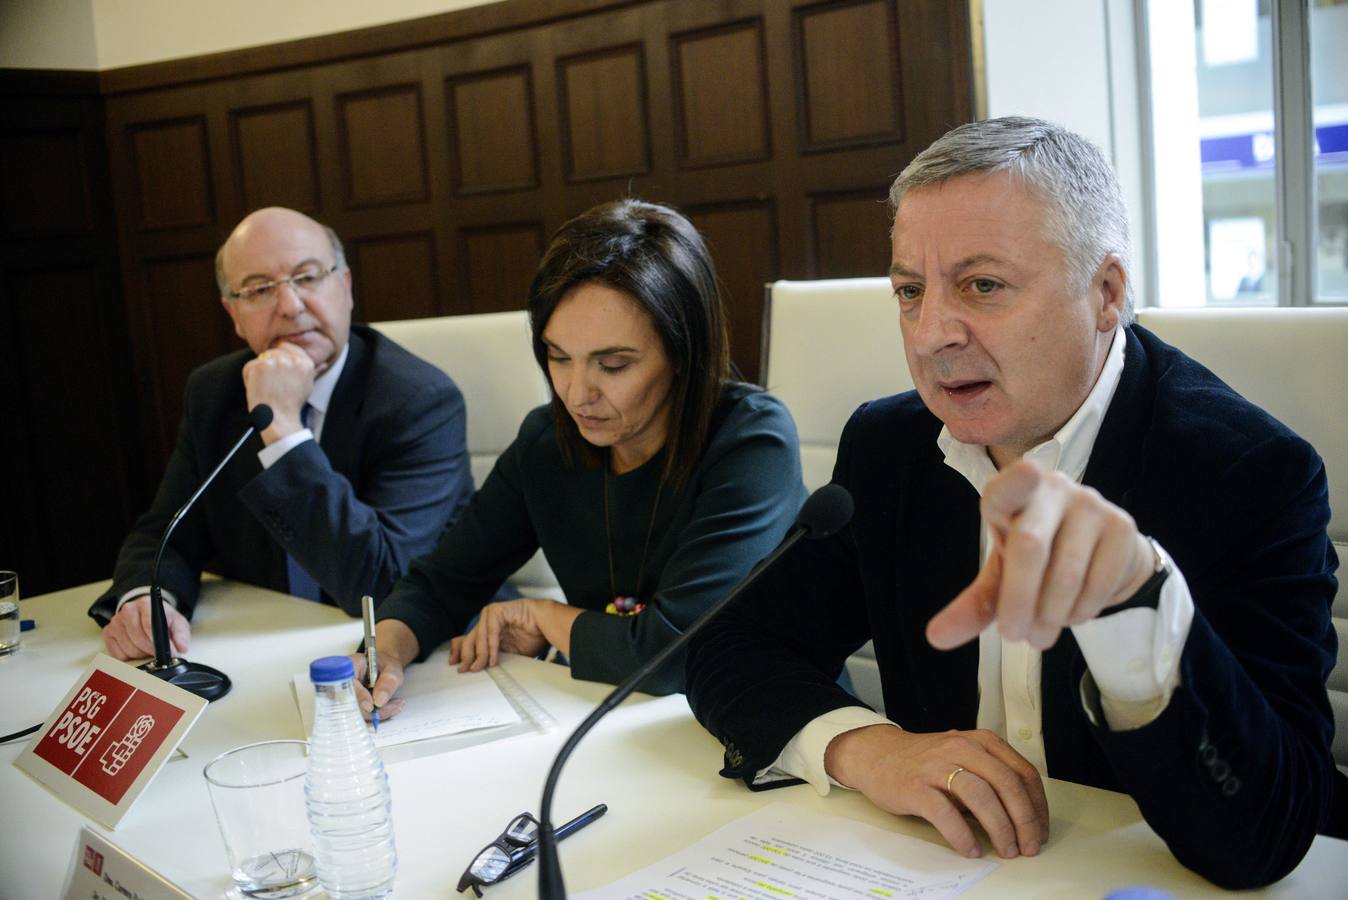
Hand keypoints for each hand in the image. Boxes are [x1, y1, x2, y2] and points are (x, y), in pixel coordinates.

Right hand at [101, 594, 189, 660]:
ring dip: (141, 654)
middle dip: (151, 649)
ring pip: (129, 649)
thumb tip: (181, 647)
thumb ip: (181, 635)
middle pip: (138, 639)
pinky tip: (135, 647)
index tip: (168, 652)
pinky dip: (129, 656)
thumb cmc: (162, 619)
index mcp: (146, 604)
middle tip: (158, 651)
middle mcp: (128, 610)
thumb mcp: (177, 623)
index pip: (150, 626)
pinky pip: (118, 654)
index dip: (159, 643)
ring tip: (148, 647)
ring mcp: (116, 621)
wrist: (148, 613)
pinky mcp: (108, 633)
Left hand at [241, 342, 314, 443]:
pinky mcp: (258, 366)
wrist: (278, 418)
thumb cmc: (292, 404)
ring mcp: (274, 361)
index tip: (278, 372)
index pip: (289, 347)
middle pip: (274, 351)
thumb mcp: (308, 386)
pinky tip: (258, 389)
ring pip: (261, 359)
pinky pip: (249, 367)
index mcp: (305, 362)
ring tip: (266, 387)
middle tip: (272, 384)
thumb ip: (313, 371)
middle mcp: (291, 359)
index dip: (281, 358)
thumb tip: (323, 364)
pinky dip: (249, 378)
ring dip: (260, 371)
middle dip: (270, 365)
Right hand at [350, 618, 418, 721]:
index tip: (373, 706)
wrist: (383, 664)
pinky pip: (362, 716)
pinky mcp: (353, 705)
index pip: (347, 684)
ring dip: (379, 714)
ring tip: (397, 704)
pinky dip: (379, 715)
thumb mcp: (393, 667)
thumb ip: (388, 680)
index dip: (358, 697)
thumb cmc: (385, 662)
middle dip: (374, 710)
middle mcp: (342, 682)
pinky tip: (392, 707)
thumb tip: (379, 700)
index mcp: (348, 666)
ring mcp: (346, 695)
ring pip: (357, 713)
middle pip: (350, 703)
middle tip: (396, 706)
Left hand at [450, 599, 552, 671]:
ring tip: (479, 667)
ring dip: (478, 655)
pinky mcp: (497, 610)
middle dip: (465, 657)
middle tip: (464, 670)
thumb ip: (492, 657)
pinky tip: (492, 659)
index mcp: (487, 632)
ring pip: (478, 637)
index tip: (454, 666)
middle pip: (468, 640)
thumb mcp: (507, 653)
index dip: (459, 653)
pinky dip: (491, 647)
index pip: (467, 641)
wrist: (546, 625)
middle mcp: (486, 622)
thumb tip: (477, 670)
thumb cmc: (531, 638)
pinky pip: (491, 632)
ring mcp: (490, 615)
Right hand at [825, 724, 1048, 858]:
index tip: (1039, 830)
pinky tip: (970, 848)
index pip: (1022, 772)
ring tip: (1006, 850)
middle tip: (1028, 846)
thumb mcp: (964, 757)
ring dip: (1000, 828)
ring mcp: (937, 766)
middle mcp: (962, 748)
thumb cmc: (926, 762)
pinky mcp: (915, 787)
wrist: (877, 754)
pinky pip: (946, 813)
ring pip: (981, 796)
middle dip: (1024, 820)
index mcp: (981, 741)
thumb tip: (1022, 818)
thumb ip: (991, 778)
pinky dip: (963, 835)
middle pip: (1006, 784)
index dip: (1037, 806)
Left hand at [928, 459, 1155, 650]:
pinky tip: (1070, 615)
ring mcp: (1091, 504)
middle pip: (1030, 547)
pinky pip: (1098, 583)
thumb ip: (974, 604)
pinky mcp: (1122, 526)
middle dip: (1018, 600)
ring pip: (1065, 575)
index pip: (1008, 487)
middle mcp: (1052, 489)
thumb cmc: (1036, 556)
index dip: (1017, 481)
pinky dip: (1079, 612)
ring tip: (1039, 634)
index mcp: (1011, 493)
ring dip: (1049, 617)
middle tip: (1013, 637)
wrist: (1097, 551)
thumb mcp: (1002, 576)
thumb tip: (936, 638)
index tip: (1028, 473)